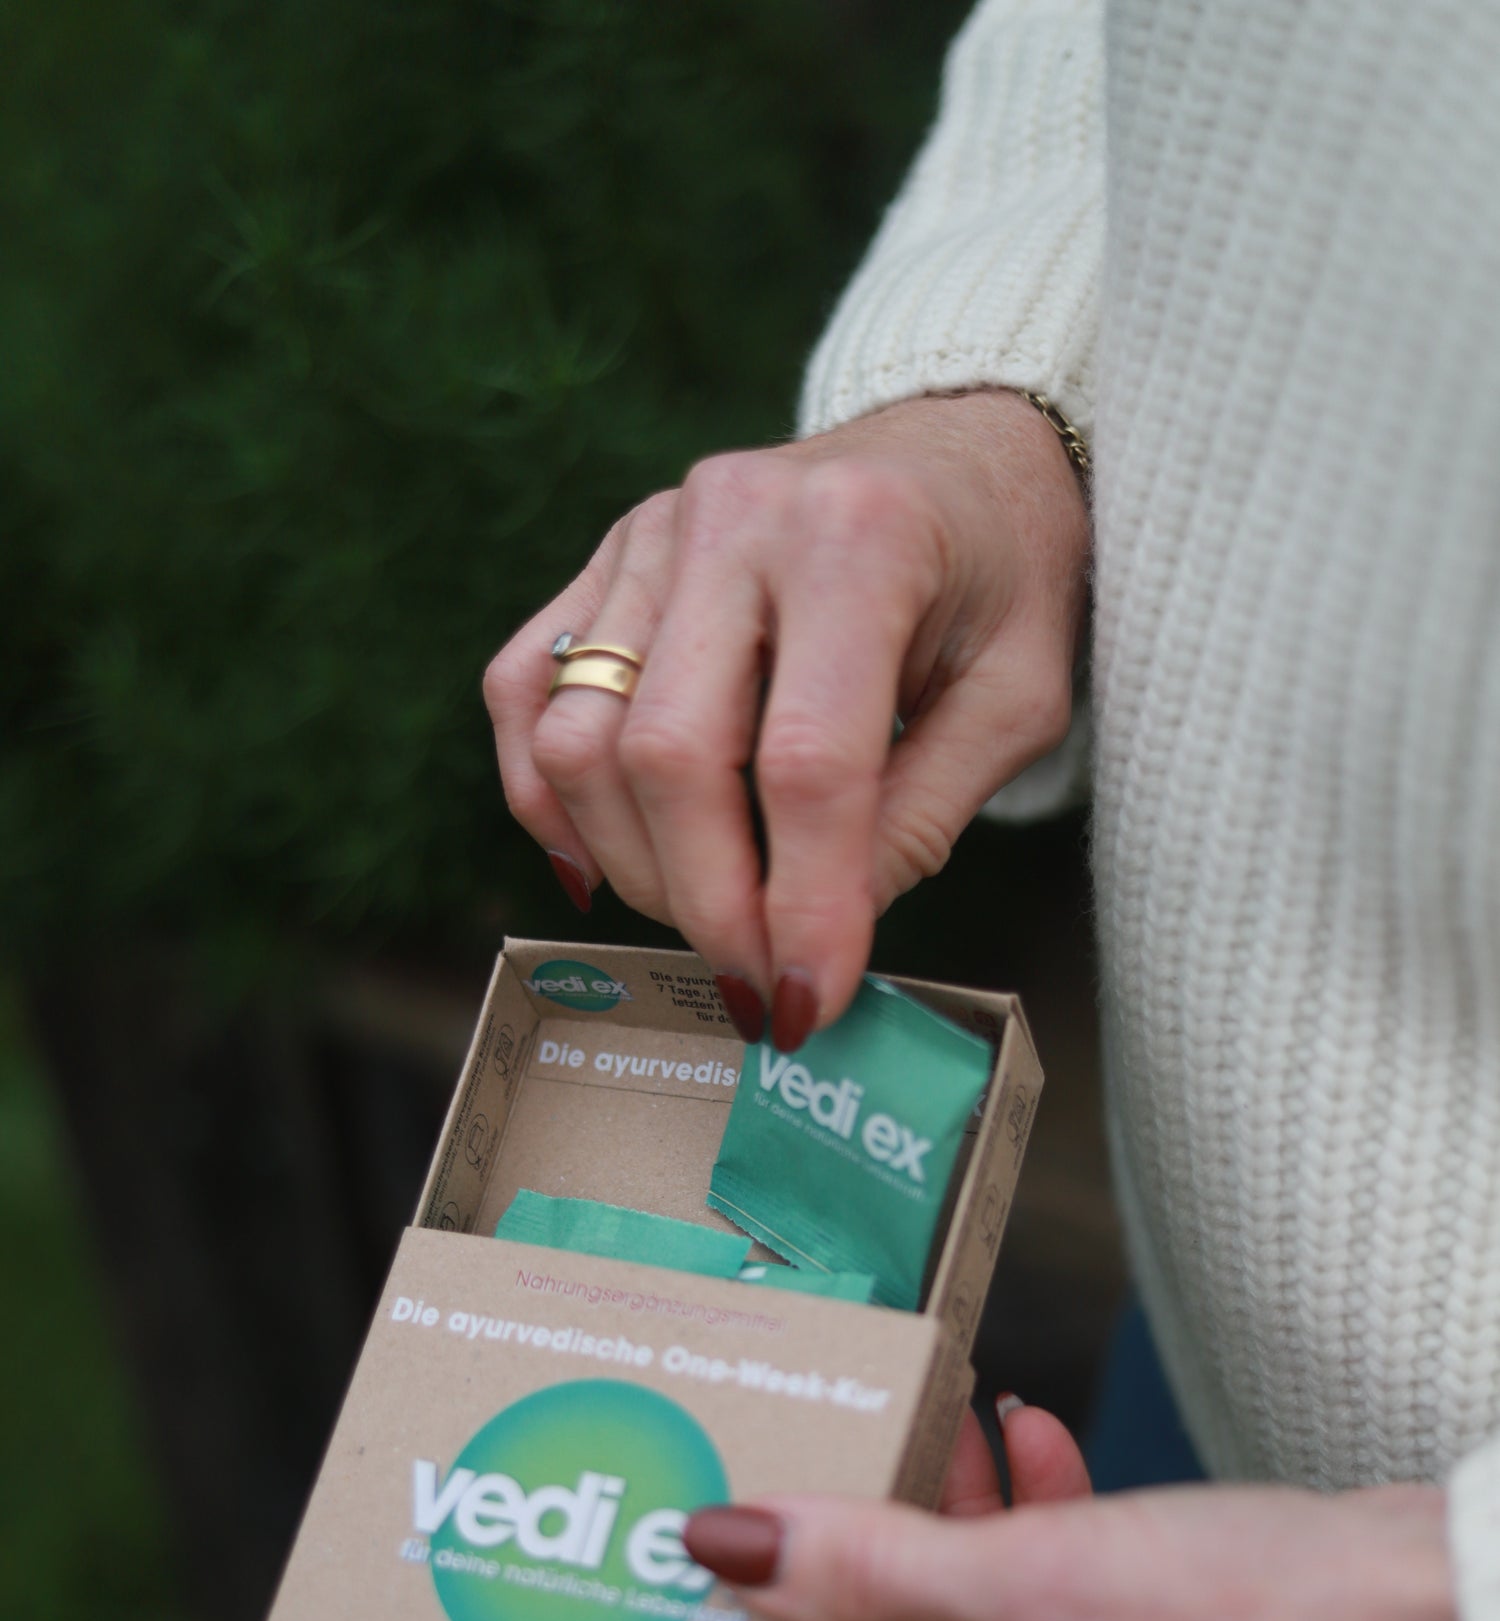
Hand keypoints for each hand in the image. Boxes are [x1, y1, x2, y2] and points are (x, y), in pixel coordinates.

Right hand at [484, 391, 1089, 1045]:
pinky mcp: (603, 557)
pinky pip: (522, 692)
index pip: (805, 764)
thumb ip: (924, 813)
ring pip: (577, 739)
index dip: (800, 905)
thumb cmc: (1002, 576)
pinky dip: (546, 800)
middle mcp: (735, 519)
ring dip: (632, 865)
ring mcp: (650, 531)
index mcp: (860, 541)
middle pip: (669, 758)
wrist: (960, 448)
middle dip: (707, 905)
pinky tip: (605, 866)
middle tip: (753, 984)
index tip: (804, 1002)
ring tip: (709, 915)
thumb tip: (813, 935)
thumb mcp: (1019, 696)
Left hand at [683, 1404, 1483, 1620]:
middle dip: (837, 1605)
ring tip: (911, 1440)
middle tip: (782, 1505)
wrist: (1424, 1607)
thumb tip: (727, 1549)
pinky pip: (1038, 1612)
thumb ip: (867, 1568)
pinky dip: (1017, 1531)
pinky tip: (1017, 1435)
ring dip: (931, 1543)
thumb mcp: (1027, 1590)